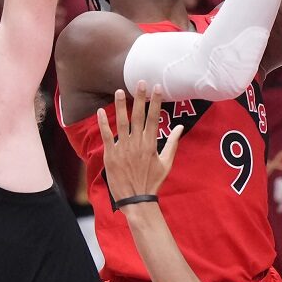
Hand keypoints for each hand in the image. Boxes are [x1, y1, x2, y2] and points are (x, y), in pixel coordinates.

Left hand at [97, 82, 183, 203]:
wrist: (136, 199)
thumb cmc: (153, 181)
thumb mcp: (167, 163)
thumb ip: (173, 143)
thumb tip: (181, 127)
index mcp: (151, 144)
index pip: (154, 118)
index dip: (155, 102)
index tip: (156, 88)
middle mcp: (137, 144)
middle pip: (138, 116)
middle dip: (140, 98)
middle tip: (140, 82)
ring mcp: (123, 149)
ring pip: (122, 123)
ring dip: (121, 106)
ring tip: (119, 91)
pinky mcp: (110, 155)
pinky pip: (106, 136)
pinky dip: (103, 123)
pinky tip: (101, 110)